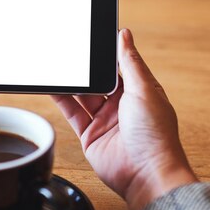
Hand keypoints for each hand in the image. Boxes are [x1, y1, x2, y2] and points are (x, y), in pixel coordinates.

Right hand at [52, 29, 197, 209]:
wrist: (146, 174)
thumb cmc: (155, 135)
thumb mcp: (144, 90)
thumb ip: (130, 62)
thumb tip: (125, 35)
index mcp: (140, 92)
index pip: (121, 65)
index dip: (107, 53)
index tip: (93, 37)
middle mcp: (123, 105)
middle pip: (99, 80)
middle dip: (86, 68)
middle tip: (70, 50)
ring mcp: (106, 120)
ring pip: (83, 95)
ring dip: (72, 82)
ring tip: (58, 65)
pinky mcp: (91, 135)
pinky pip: (73, 113)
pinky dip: (62, 100)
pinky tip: (53, 87)